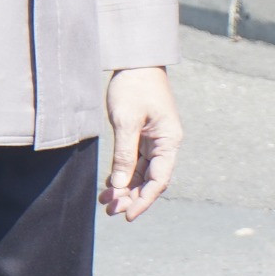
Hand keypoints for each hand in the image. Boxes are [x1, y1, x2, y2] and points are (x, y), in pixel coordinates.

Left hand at [102, 66, 181, 219]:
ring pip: (141, 173)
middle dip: (131, 197)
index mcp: (169, 140)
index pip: (159, 180)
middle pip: (150, 180)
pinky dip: (122, 175)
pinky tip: (107, 186)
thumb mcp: (126, 120)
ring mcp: (154, 140)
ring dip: (125, 189)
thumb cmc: (134, 85)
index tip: (127, 215)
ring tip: (105, 202)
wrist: (136, 59)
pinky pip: (134, 162)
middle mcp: (165, 143)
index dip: (144, 200)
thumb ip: (123, 154)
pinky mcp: (142, 135)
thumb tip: (119, 185)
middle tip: (110, 211)